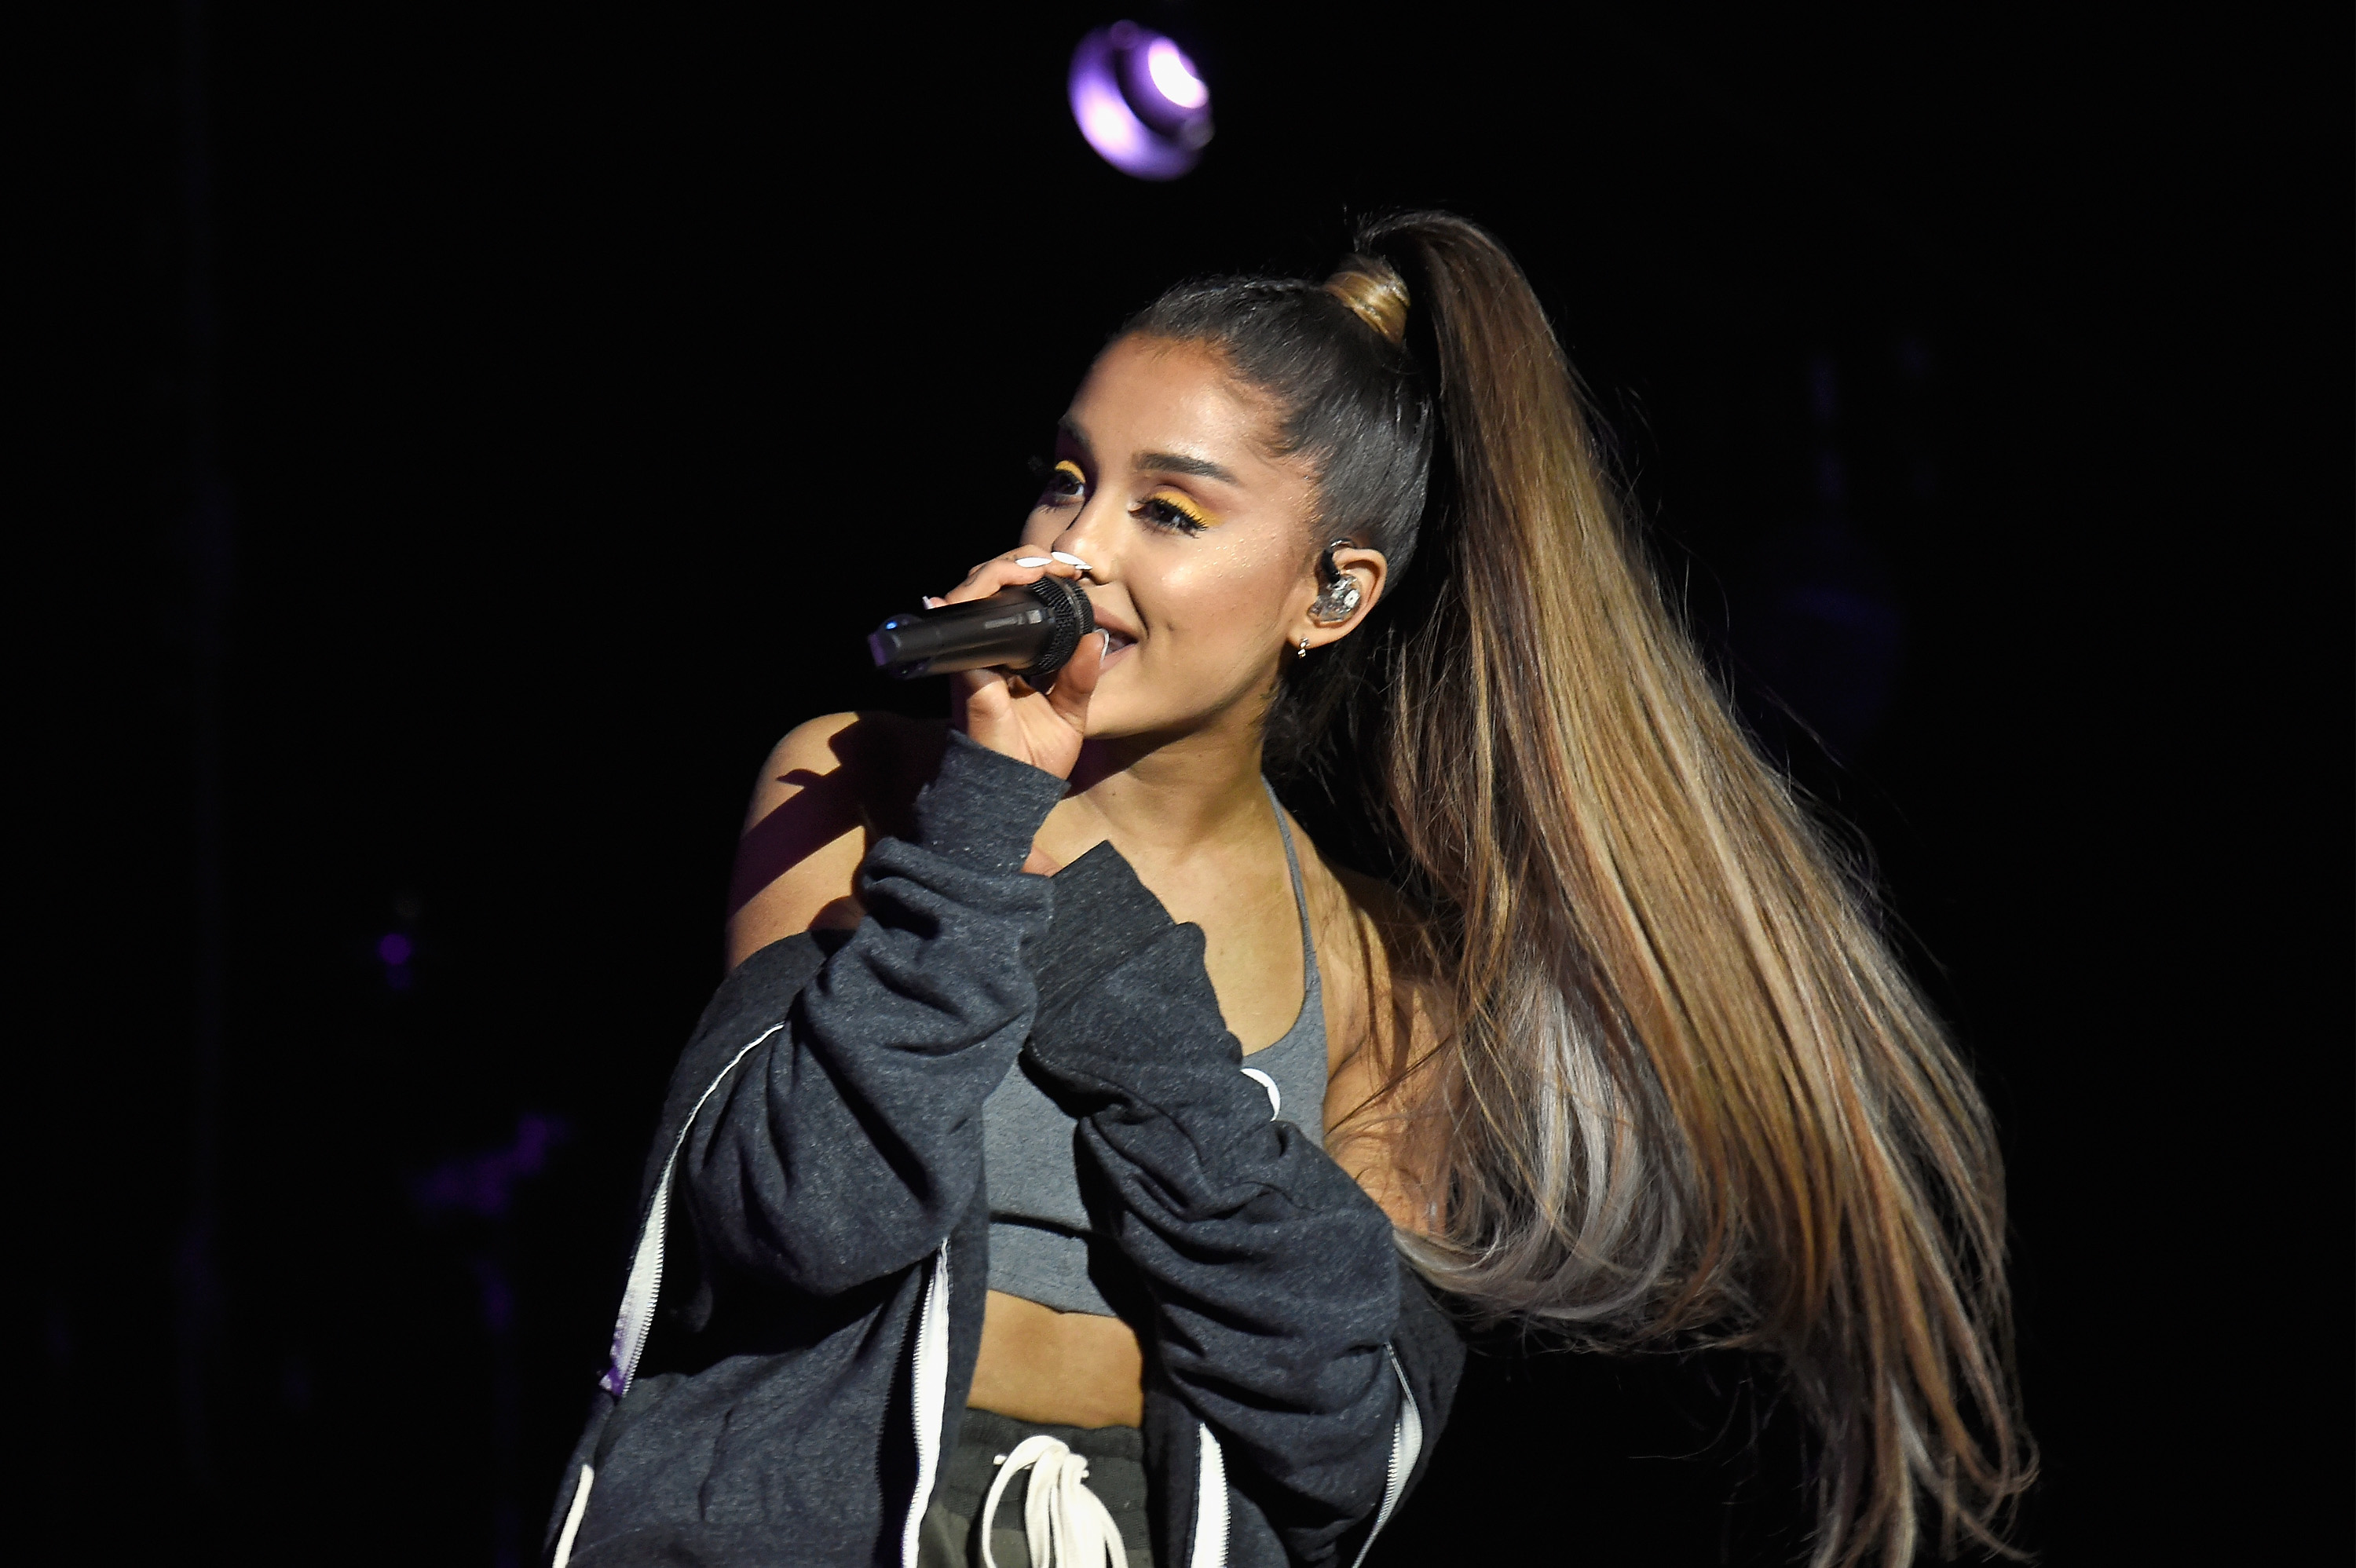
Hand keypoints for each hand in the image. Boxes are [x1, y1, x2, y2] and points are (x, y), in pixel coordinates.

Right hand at [933, 550, 1107, 782]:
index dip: (1031, 578)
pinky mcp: (965, 675)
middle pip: (988, 590)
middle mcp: (988, 655)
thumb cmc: (1036, 756)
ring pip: (970, 598)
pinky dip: (972, 603)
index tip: (1066, 570)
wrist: (1009, 794)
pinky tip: (994, 588)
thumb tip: (1098, 638)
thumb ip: (1082, 678)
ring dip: (997, 572)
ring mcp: (973, 662)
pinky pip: (963, 631)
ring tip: (1031, 566)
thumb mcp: (1072, 714)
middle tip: (1050, 562)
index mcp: (1014, 660)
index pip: (1014, 605)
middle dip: (1015, 564)